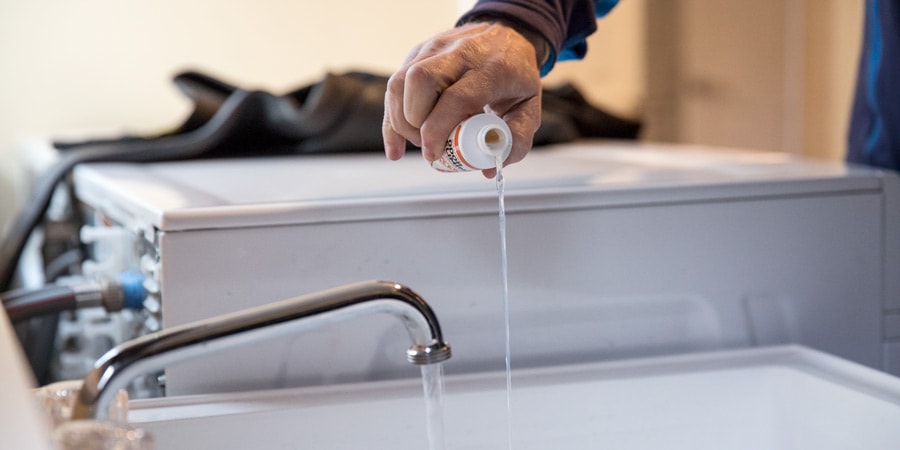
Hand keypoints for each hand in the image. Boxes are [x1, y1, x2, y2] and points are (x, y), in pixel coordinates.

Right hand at [382, 21, 543, 176]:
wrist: (507, 34)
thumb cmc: (515, 75)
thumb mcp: (530, 108)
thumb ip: (515, 140)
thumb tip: (487, 168)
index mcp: (492, 68)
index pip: (455, 98)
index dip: (437, 130)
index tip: (433, 154)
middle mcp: (460, 53)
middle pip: (420, 81)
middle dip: (415, 123)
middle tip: (428, 145)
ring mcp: (435, 49)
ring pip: (401, 81)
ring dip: (400, 119)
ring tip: (417, 140)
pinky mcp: (418, 52)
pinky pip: (395, 84)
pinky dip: (391, 117)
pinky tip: (395, 144)